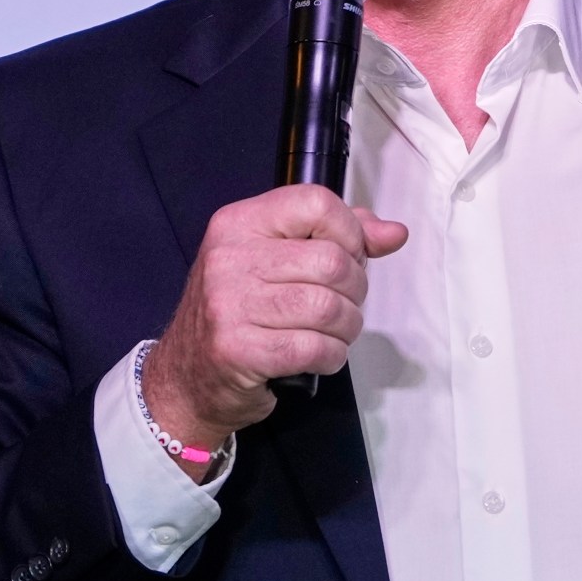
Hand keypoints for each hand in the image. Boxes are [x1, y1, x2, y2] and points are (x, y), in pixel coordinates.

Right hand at [141, 185, 408, 472]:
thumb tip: (394, 233)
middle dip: (355, 290)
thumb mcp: (277, 259)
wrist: (186, 377)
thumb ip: (339, 238)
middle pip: (333, 261)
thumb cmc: (241, 312)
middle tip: (340, 304)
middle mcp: (229, 257)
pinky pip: (315, 348)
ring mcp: (229, 304)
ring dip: (347, 327)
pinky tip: (318, 355)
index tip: (347, 256)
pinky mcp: (237, 350)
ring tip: (332, 332)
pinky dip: (331, 356)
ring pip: (329, 307)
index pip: (317, 203)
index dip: (350, 232)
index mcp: (239, 222)